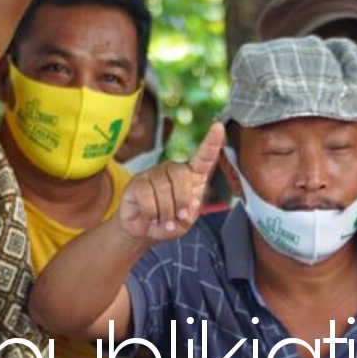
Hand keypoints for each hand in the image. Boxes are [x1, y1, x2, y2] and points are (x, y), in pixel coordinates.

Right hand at [116, 122, 223, 242]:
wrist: (143, 230)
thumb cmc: (168, 222)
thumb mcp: (184, 224)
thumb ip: (189, 214)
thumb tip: (189, 202)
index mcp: (192, 177)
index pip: (203, 157)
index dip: (211, 143)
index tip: (218, 127)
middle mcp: (174, 170)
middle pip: (181, 175)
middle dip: (181, 200)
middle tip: (179, 218)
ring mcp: (154, 173)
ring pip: (163, 188)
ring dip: (165, 212)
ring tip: (164, 221)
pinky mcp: (138, 181)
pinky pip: (146, 195)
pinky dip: (151, 212)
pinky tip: (150, 217)